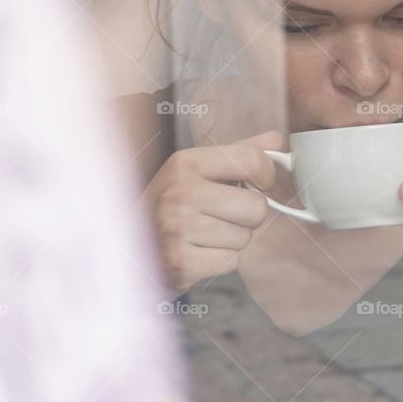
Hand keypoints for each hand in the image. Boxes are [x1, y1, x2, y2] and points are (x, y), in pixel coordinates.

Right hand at [138, 130, 281, 293]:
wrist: (126, 246)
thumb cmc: (169, 205)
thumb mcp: (196, 170)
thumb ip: (237, 153)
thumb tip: (275, 140)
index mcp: (186, 163)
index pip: (253, 160)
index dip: (266, 175)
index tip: (257, 183)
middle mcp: (180, 192)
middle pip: (257, 207)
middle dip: (247, 215)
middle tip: (223, 215)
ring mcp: (178, 228)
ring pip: (245, 237)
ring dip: (232, 239)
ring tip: (204, 234)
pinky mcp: (181, 261)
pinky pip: (232, 261)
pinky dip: (221, 260)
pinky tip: (198, 252)